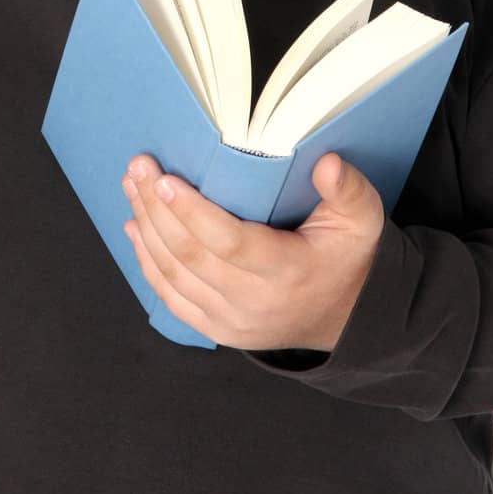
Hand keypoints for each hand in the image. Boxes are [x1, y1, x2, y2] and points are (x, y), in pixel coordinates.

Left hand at [121, 151, 385, 352]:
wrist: (347, 317)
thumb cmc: (347, 256)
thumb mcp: (362, 219)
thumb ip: (347, 189)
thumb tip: (328, 163)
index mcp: (287, 272)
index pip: (229, 242)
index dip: (192, 212)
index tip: (164, 180)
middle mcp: (254, 303)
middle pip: (191, 255)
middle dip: (156, 209)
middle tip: (137, 168)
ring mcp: (232, 322)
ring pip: (175, 274)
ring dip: (146, 229)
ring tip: (131, 187)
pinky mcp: (218, 330)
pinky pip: (172, 298)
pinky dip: (147, 263)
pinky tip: (134, 228)